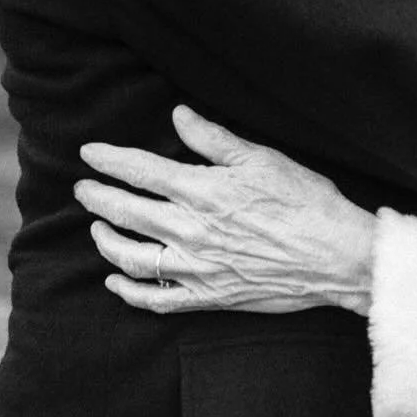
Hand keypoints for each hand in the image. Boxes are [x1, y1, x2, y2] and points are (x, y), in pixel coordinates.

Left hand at [74, 105, 376, 316]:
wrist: (335, 256)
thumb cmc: (305, 201)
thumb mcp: (262, 158)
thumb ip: (214, 139)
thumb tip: (178, 116)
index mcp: (202, 190)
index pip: (140, 171)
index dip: (109, 160)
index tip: (89, 153)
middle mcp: (190, 230)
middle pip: (126, 212)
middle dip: (97, 197)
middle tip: (82, 188)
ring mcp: (196, 268)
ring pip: (132, 257)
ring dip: (106, 241)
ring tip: (97, 228)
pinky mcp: (208, 296)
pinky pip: (156, 300)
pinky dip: (128, 293)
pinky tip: (115, 281)